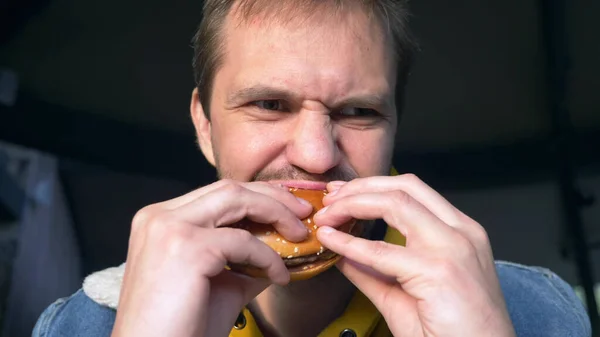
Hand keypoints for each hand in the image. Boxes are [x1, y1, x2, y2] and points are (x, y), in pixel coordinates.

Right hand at [111, 180, 310, 336]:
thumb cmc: (182, 327)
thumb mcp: (219, 283)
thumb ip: (245, 260)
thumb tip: (282, 248)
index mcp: (161, 220)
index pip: (217, 194)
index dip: (257, 196)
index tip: (288, 207)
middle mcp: (160, 216)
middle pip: (228, 189)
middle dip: (273, 197)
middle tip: (303, 213)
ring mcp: (170, 228)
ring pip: (236, 199)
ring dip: (276, 213)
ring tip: (300, 233)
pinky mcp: (186, 247)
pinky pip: (244, 241)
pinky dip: (269, 256)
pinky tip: (280, 276)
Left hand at [314, 175, 515, 336]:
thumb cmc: (451, 333)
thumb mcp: (403, 294)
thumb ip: (372, 270)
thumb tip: (341, 251)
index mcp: (460, 232)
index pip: (413, 190)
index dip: (372, 186)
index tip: (342, 194)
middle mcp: (461, 232)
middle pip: (404, 187)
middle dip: (360, 187)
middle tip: (329, 199)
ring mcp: (452, 248)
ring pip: (394, 203)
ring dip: (352, 205)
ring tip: (326, 216)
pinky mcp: (439, 271)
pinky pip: (381, 251)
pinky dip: (349, 242)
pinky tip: (329, 239)